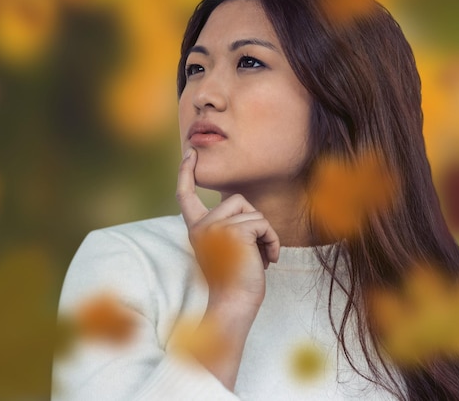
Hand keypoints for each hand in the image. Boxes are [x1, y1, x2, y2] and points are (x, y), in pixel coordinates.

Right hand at [176, 148, 279, 306]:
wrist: (234, 305)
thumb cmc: (235, 280)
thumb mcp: (225, 248)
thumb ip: (227, 225)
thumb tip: (244, 206)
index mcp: (196, 228)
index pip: (186, 195)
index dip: (186, 172)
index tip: (190, 153)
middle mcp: (202, 225)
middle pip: (236, 199)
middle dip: (253, 221)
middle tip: (253, 250)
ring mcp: (216, 227)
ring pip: (254, 213)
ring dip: (265, 235)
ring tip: (259, 258)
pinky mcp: (235, 232)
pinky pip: (263, 224)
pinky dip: (273, 241)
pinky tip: (269, 261)